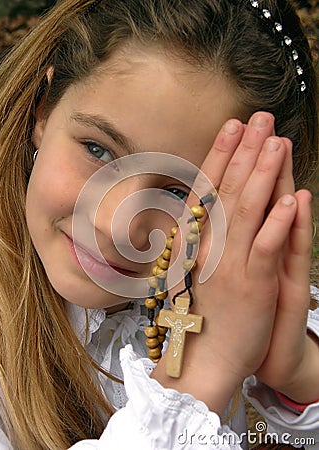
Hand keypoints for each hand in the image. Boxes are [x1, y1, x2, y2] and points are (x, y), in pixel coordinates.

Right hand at [153, 112, 300, 414]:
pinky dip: (277, 223)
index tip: (231, 127)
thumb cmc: (199, 312)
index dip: (220, 155)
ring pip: (246, 211)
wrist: (202, 356)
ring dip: (261, 175)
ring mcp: (230, 263)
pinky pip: (265, 248)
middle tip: (259, 117)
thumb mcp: (191, 269)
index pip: (207, 188)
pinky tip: (289, 198)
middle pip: (228, 190)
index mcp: (196, 240)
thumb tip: (204, 210)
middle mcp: (209, 245)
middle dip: (244, 151)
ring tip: (276, 142)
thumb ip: (198, 238)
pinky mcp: (252, 284)